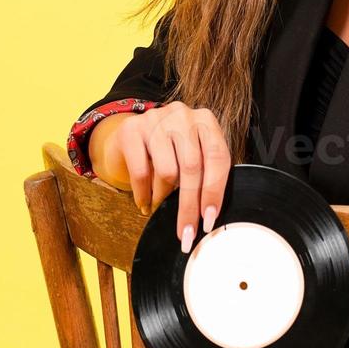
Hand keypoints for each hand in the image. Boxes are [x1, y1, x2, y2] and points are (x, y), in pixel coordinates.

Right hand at [109, 101, 230, 252]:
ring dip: (164, 197)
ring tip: (160, 205)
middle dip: (190, 206)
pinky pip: (141, 172)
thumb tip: (209, 216)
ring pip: (167, 171)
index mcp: (206, 120)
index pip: (217, 157)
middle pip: (193, 167)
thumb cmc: (170, 151)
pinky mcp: (131, 129)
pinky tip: (144, 203)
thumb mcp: (192, 156)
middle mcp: (182, 115)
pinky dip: (143, 194)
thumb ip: (205, 175)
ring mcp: (155, 119)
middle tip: (187, 233)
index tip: (209, 220)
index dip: (215, 191)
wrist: (132, 135)